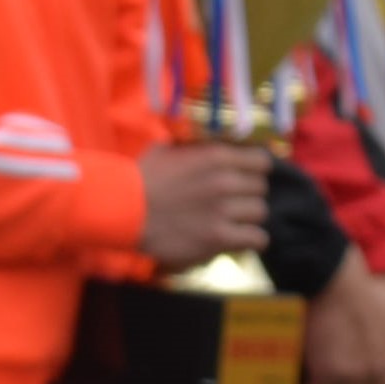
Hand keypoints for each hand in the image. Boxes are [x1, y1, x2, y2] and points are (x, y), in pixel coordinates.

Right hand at [138, 142, 276, 270]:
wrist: (122, 211)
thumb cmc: (141, 178)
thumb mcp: (169, 149)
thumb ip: (195, 146)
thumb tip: (212, 142)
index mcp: (217, 157)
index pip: (262, 161)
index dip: (255, 170)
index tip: (246, 178)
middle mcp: (225, 181)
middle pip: (260, 188)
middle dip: (248, 195)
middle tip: (231, 202)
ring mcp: (223, 211)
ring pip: (260, 213)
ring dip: (247, 217)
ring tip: (231, 221)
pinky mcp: (218, 238)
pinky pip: (256, 238)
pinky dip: (251, 240)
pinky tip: (239, 238)